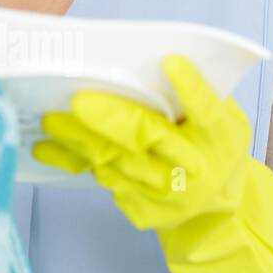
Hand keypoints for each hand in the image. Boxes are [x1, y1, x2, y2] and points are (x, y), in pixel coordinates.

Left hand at [32, 54, 272, 272]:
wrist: (216, 207)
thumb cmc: (212, 146)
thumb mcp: (225, 120)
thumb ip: (201, 96)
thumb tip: (153, 61)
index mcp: (219, 137)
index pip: (206, 111)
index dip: (190, 88)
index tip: (170, 61)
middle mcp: (194, 168)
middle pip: (149, 137)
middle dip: (110, 118)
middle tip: (77, 100)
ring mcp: (167, 195)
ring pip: (116, 162)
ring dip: (79, 139)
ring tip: (50, 119)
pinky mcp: (144, 211)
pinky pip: (103, 181)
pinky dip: (74, 161)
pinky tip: (47, 146)